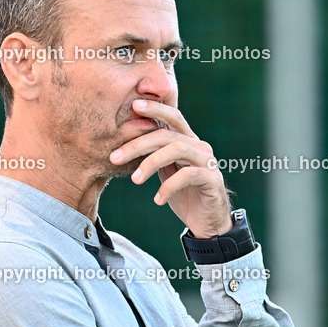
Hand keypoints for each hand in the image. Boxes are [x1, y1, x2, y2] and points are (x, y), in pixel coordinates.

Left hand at [110, 99, 231, 237]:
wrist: (207, 221)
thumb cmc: (183, 195)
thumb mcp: (165, 172)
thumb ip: (154, 155)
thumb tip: (124, 143)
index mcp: (187, 140)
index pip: (172, 117)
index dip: (155, 108)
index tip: (133, 105)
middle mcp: (199, 146)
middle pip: (167, 134)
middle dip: (138, 144)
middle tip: (114, 157)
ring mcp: (208, 161)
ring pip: (176, 150)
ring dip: (150, 163)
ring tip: (135, 180)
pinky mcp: (213, 179)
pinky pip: (188, 176)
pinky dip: (168, 187)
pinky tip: (157, 199)